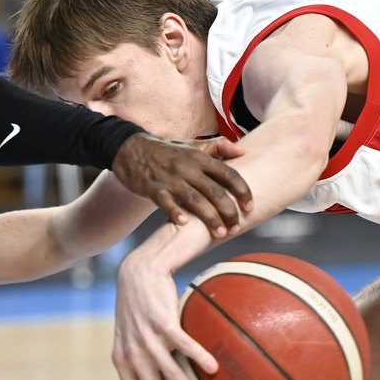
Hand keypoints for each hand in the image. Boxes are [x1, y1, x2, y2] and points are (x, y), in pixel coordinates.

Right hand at [111, 134, 250, 236]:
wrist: (130, 149)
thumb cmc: (166, 151)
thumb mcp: (192, 145)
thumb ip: (218, 147)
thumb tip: (243, 150)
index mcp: (200, 158)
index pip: (228, 174)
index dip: (242, 191)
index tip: (250, 207)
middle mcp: (187, 168)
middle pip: (215, 191)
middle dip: (229, 212)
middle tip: (236, 227)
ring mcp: (170, 178)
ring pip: (195, 200)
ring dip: (210, 218)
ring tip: (220, 233)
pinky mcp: (153, 188)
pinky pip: (166, 202)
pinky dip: (176, 212)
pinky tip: (185, 224)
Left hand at [112, 253, 218, 379]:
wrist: (136, 272)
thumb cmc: (138, 306)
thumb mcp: (130, 335)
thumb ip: (141, 357)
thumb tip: (163, 379)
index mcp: (123, 359)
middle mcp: (133, 352)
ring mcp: (147, 338)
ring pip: (170, 373)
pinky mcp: (162, 321)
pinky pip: (183, 344)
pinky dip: (198, 357)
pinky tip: (213, 369)